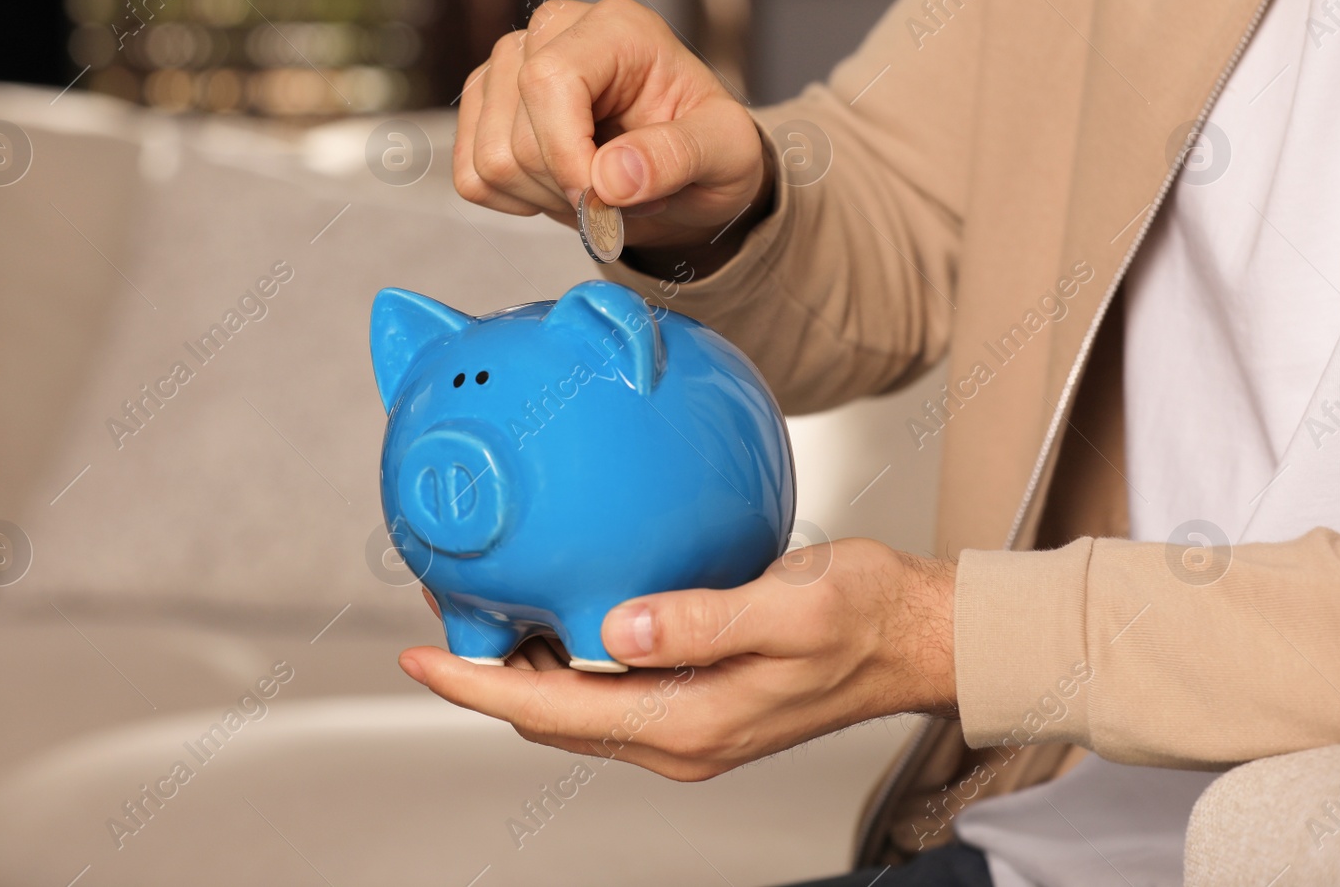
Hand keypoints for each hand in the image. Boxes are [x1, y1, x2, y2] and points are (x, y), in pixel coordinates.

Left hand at [397, 539, 957, 781]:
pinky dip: (567, 653)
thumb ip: (701, 619)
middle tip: (438, 611)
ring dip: (521, 663)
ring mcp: (688, 723)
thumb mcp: (789, 607)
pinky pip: (608, 687)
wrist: (918, 637)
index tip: (420, 658)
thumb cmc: (866, 617)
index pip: (552, 711)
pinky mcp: (697, 699)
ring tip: (481, 603)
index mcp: (690, 724)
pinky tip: (559, 605)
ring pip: (573, 703)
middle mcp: (679, 736)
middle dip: (484, 672)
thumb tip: (618, 627)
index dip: (477, 685)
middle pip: (548, 715)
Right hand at [452, 0, 773, 272]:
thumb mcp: (728, 154)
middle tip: (625, 193)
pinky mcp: (484, 105)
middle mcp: (552, 33)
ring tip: (598, 188)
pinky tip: (560, 187)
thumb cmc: (710, 148)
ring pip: (489, 160)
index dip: (567, 156)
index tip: (607, 200)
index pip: (548, 81)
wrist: (690, 169)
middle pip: (515, 135)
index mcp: (615, 28)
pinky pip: (470, 176)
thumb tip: (610, 177)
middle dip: (569, 189)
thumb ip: (679, 158)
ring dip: (546, 198)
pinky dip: (515, 202)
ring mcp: (508, 66)